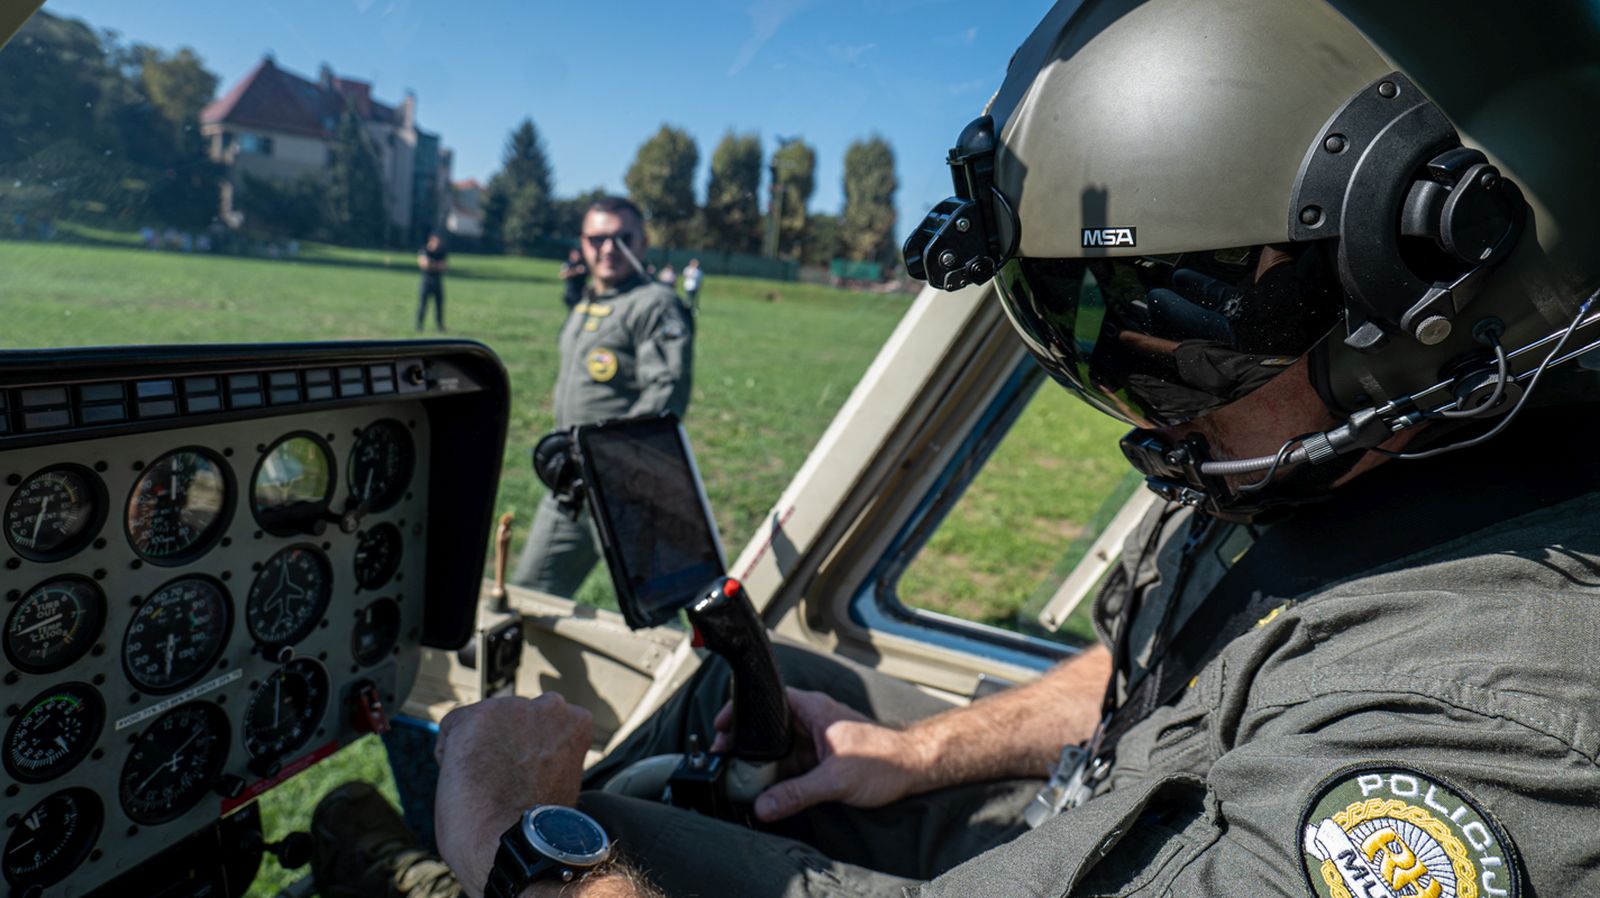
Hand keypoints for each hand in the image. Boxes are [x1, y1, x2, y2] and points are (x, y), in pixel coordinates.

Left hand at [434, 694, 592, 897]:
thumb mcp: (560, 778)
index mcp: (576, 723)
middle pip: (513, 716)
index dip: (528, 753)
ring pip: (483, 721)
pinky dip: (450, 753)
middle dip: (504, 740)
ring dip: (479, 745)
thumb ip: (549, 754)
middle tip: (500, 778)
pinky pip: (453, 728)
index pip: (542, 722)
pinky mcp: (479, 715)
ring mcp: (514, 709)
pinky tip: (464, 780)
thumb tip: (523, 751)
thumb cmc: (537, 825)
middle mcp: (550, 706)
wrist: (514, 842)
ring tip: (483, 783)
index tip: (524, 775)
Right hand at [714, 687, 927, 821]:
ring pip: (780, 747)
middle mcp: (812, 719)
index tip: (720, 727)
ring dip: (764, 762)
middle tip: (724, 759)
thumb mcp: (835, 779)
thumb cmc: (886, 759)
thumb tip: (764, 805)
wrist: (916, 767)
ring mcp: (817, 738)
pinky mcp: (824, 757)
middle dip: (747, 743)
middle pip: (768, 727)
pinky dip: (781, 774)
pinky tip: (771, 790)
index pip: (766, 700)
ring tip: (744, 779)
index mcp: (812, 709)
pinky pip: (794, 763)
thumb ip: (796, 792)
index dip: (740, 711)